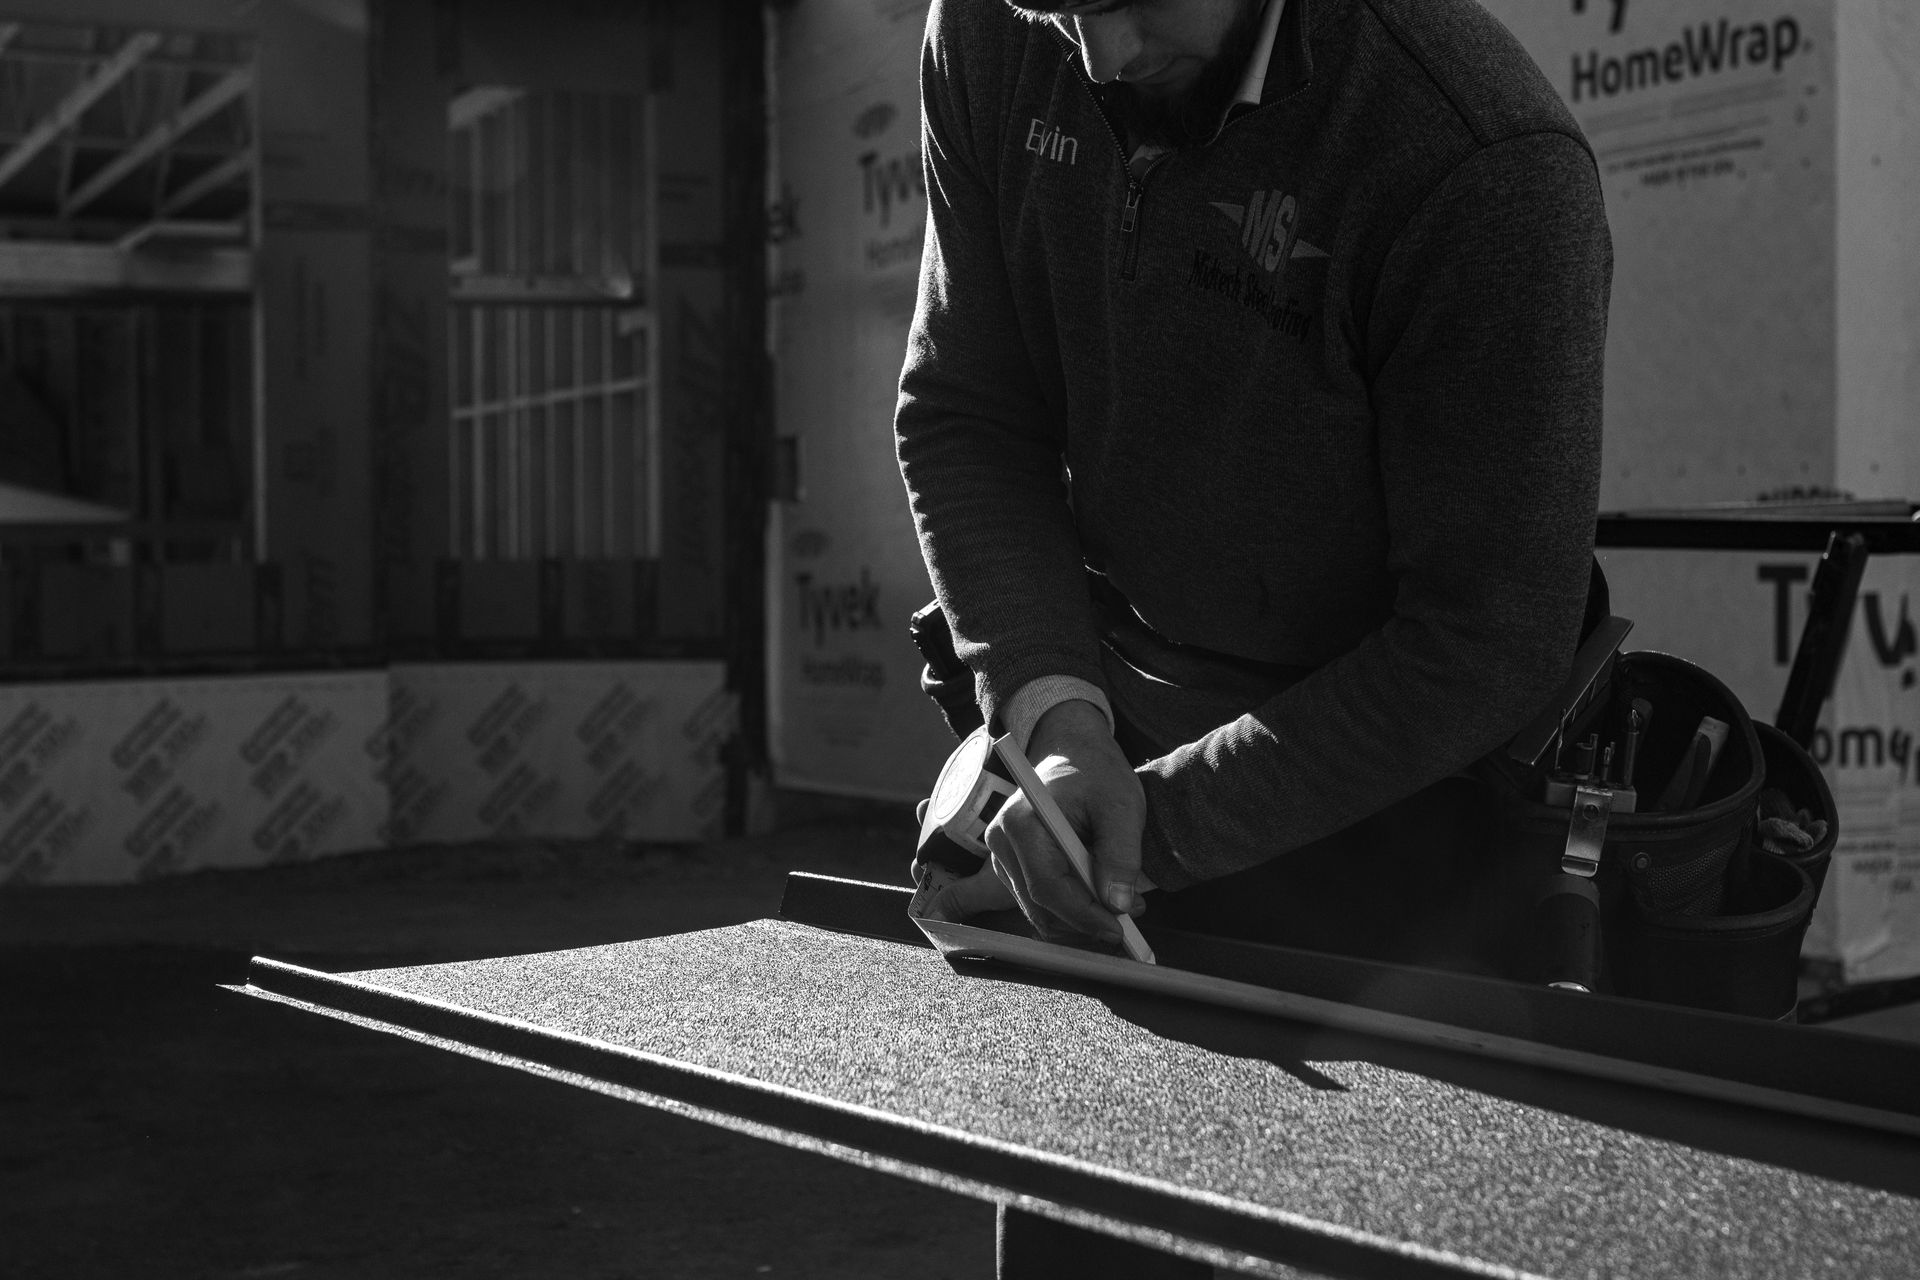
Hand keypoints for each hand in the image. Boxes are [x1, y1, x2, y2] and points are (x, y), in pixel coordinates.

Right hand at [984, 700, 1147, 944]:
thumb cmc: (1096, 772)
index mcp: (1022, 822)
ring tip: (1121, 905)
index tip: (1119, 928)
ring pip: (1038, 912)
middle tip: (1129, 921)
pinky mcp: (1011, 867)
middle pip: (1040, 907)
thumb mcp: (1122, 805)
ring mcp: (1002, 857)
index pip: (1047, 887)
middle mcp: (1001, 842)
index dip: (1084, 915)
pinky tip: (1100, 897)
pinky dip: (1070, 910)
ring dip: (1080, 920)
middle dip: (1085, 922)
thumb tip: (1118, 903)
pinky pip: (1038, 903)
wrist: (1072, 752)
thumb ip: (1121, 854)